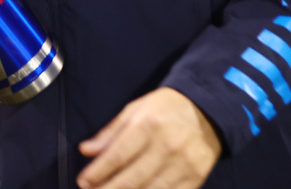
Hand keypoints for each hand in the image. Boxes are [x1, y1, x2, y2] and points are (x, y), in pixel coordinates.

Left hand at [77, 88, 221, 188]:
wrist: (208, 110)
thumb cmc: (165, 108)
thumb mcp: (135, 110)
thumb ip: (110, 132)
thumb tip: (86, 150)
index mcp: (148, 125)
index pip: (117, 155)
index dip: (98, 172)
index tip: (83, 181)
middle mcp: (166, 146)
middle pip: (131, 178)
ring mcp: (183, 165)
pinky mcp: (195, 178)